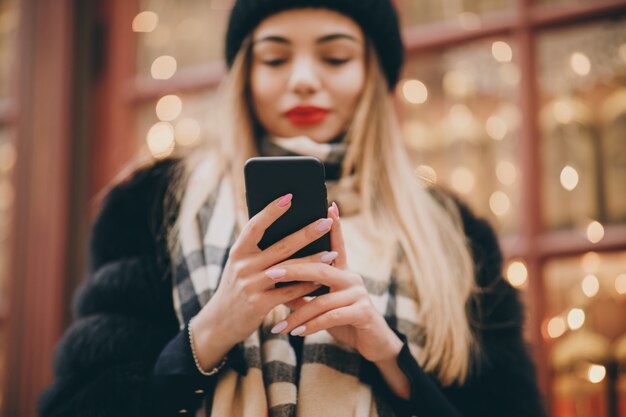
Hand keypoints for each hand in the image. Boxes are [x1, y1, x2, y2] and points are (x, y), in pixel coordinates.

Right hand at [191, 193, 334, 368]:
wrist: (219, 322)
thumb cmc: (238, 287)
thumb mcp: (241, 265)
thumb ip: (258, 250)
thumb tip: (291, 228)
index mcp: (238, 251)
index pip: (254, 226)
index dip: (271, 211)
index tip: (289, 196)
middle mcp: (242, 266)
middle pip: (280, 246)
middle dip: (306, 233)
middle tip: (326, 222)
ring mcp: (250, 285)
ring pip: (288, 270)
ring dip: (313, 260)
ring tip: (333, 252)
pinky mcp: (259, 304)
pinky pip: (289, 292)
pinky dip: (307, 285)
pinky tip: (322, 279)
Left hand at [270, 203, 403, 363]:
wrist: (373, 343)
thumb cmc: (344, 320)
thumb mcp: (321, 304)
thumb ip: (302, 291)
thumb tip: (274, 280)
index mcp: (343, 271)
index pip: (335, 245)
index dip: (333, 226)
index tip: (328, 206)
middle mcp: (352, 278)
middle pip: (320, 268)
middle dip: (293, 270)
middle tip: (269, 273)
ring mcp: (359, 294)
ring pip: (322, 300)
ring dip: (298, 314)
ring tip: (279, 325)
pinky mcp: (363, 313)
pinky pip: (332, 317)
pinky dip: (312, 326)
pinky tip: (297, 332)